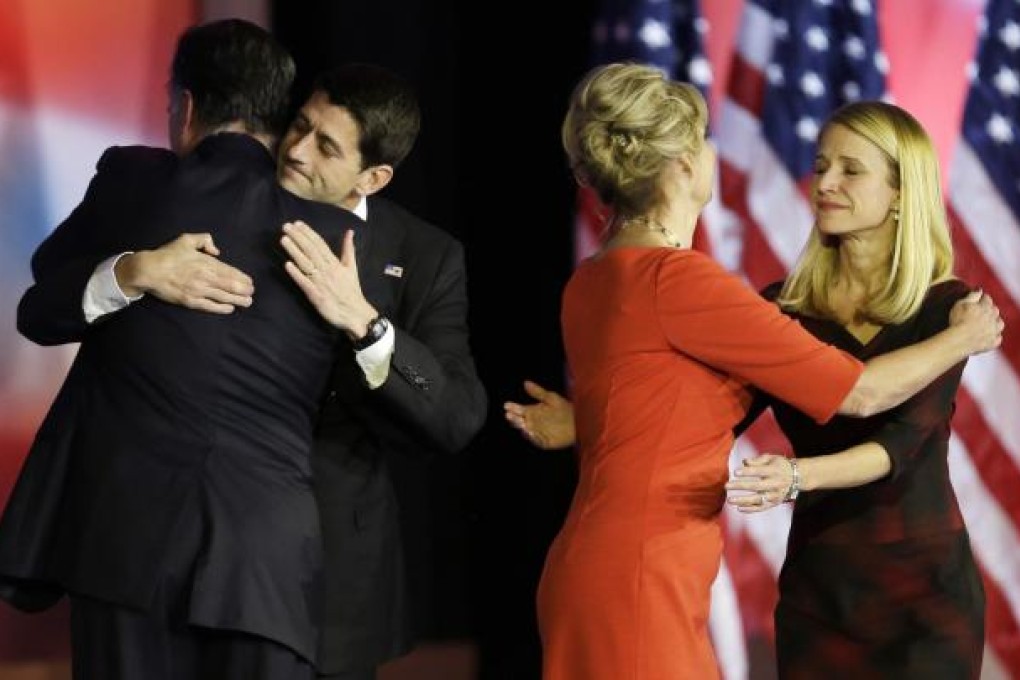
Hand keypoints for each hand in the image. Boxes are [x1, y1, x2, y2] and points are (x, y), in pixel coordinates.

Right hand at [117, 233, 252, 312]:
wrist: (148, 270)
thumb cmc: (167, 255)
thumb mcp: (186, 239)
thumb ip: (204, 240)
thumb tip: (217, 251)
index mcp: (205, 262)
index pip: (230, 271)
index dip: (242, 278)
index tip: (250, 282)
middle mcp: (205, 277)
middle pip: (230, 285)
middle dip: (244, 290)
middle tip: (252, 293)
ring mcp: (198, 290)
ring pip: (223, 296)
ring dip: (238, 300)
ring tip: (247, 302)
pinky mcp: (190, 301)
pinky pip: (210, 306)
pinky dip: (222, 308)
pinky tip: (230, 308)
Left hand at [281, 221, 377, 335]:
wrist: (355, 313)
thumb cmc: (352, 291)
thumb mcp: (352, 268)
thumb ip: (349, 249)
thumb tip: (350, 232)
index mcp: (335, 263)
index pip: (320, 244)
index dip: (308, 233)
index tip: (298, 223)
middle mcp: (327, 270)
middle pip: (311, 250)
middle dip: (298, 237)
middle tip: (286, 226)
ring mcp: (321, 283)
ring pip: (306, 264)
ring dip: (294, 251)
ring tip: (283, 239)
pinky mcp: (316, 295)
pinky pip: (305, 283)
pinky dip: (296, 274)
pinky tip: (287, 265)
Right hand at [504, 380, 575, 449]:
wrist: (579, 422)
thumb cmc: (565, 408)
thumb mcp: (551, 398)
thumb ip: (537, 392)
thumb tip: (525, 382)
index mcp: (533, 411)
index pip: (519, 410)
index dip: (513, 408)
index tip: (506, 405)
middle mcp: (533, 422)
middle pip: (520, 421)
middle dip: (514, 418)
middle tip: (509, 415)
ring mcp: (538, 433)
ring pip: (526, 430)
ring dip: (521, 427)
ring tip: (519, 423)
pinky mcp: (545, 442)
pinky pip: (536, 440)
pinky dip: (532, 437)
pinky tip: (529, 432)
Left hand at [725, 454, 793, 512]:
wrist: (797, 477)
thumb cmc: (780, 465)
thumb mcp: (771, 458)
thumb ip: (758, 460)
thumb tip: (744, 462)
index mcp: (775, 471)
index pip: (760, 471)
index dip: (747, 472)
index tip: (735, 472)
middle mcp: (776, 484)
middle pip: (757, 486)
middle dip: (741, 486)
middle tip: (726, 485)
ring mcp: (775, 495)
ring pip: (758, 500)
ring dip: (743, 500)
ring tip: (729, 499)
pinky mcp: (774, 503)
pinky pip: (762, 508)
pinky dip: (750, 509)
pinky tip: (739, 508)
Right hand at [949, 290, 1003, 354]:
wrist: (960, 340)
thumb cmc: (958, 320)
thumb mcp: (961, 304)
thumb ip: (972, 296)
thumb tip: (979, 290)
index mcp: (986, 307)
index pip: (987, 298)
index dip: (982, 298)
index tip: (978, 299)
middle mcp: (993, 318)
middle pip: (994, 310)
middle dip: (989, 309)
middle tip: (981, 311)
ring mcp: (994, 331)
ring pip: (999, 324)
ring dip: (995, 322)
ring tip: (987, 323)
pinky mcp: (993, 342)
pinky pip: (997, 338)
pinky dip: (994, 336)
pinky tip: (988, 335)